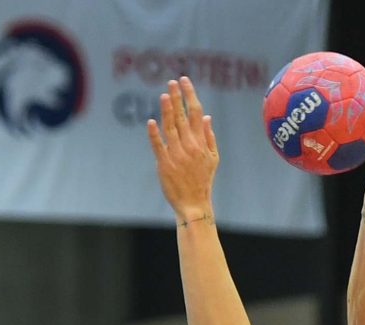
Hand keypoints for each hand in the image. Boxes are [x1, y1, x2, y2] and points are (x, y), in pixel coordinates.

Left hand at [146, 78, 218, 221]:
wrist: (194, 204)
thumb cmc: (202, 181)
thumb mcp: (213, 159)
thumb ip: (209, 137)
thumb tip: (207, 117)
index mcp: (201, 143)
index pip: (196, 113)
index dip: (190, 95)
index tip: (183, 81)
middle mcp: (190, 146)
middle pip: (183, 116)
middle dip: (177, 98)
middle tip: (171, 82)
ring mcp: (177, 155)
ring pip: (171, 128)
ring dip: (167, 111)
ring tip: (163, 95)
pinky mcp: (165, 164)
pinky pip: (159, 146)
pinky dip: (155, 134)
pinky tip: (151, 122)